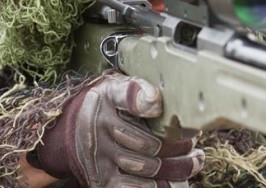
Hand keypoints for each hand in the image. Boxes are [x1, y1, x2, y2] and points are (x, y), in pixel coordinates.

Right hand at [35, 69, 203, 186]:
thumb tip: (155, 101)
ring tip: (195, 162)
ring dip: (177, 169)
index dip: (143, 100)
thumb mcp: (115, 87)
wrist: (70, 130)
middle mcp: (101, 128)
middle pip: (149, 143)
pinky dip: (156, 186)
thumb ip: (136, 89)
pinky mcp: (101, 180)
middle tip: (196, 145)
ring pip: (147, 168)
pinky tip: (174, 182)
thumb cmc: (104, 106)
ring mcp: (101, 157)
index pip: (125, 95)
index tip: (157, 104)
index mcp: (107, 99)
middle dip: (180, 147)